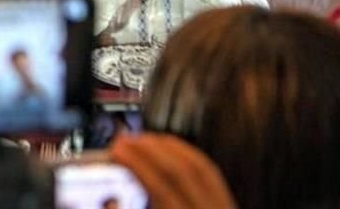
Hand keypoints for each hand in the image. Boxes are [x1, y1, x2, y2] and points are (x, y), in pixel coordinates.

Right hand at [107, 133, 236, 208]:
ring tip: (144, 140)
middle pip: (183, 170)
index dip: (136, 165)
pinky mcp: (229, 207)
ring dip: (169, 148)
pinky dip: (189, 157)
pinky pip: (212, 174)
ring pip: (201, 167)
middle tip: (126, 138)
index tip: (117, 150)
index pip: (162, 188)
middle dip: (150, 149)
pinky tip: (173, 152)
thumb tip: (110, 200)